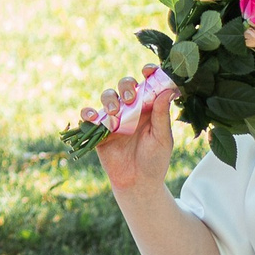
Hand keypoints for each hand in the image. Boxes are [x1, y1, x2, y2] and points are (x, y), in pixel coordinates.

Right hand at [90, 66, 175, 196]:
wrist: (138, 183)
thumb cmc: (155, 160)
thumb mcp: (162, 138)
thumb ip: (161, 115)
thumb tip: (166, 90)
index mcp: (149, 108)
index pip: (148, 84)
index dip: (148, 73)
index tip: (148, 71)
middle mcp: (131, 109)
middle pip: (125, 86)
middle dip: (126, 86)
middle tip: (130, 97)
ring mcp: (114, 118)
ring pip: (107, 97)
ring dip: (109, 99)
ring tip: (114, 112)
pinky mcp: (100, 130)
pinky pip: (90, 116)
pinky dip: (88, 113)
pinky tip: (92, 117)